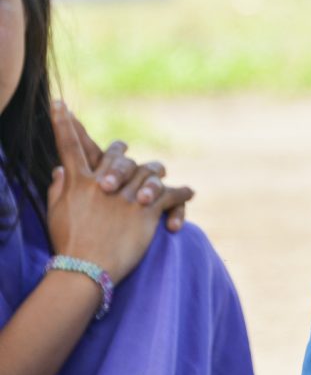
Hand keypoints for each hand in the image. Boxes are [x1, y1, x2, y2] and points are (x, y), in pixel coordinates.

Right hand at [48, 101, 181, 283]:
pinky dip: (182, 194)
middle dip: (119, 152)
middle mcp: (104, 183)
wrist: (85, 270)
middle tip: (122, 148)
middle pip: (117, 156)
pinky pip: (170, 195)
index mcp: (79, 182)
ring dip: (153, 174)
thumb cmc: (68, 245)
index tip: (60, 104)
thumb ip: (58, 188)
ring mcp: (128, 195)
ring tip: (159, 175)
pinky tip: (190, 192)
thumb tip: (60, 168)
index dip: (65, 124)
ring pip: (147, 171)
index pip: (71, 146)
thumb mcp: (56, 213)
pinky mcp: (147, 210)